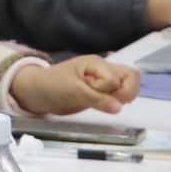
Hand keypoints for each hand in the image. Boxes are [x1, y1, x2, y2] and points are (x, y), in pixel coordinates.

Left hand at [10, 56, 140, 116]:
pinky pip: (120, 93)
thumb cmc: (53, 86)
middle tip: (110, 102)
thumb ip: (97, 99)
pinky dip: (118, 100)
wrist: (38, 93)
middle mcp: (103, 69)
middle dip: (126, 92)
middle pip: (131, 75)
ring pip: (129, 84)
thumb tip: (120, 107)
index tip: (89, 91)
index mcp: (96, 63)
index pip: (115, 77)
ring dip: (124, 96)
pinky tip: (106, 104)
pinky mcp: (102, 91)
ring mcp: (104, 80)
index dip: (106, 89)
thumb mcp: (73, 92)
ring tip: (107, 103)